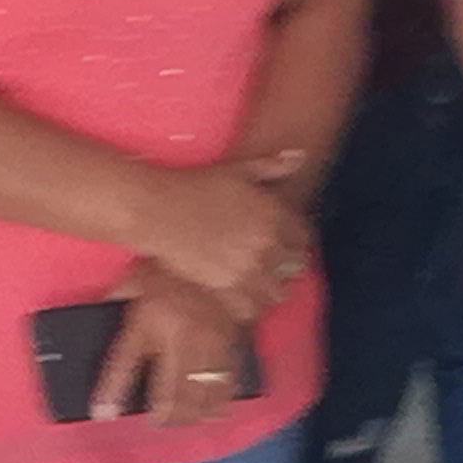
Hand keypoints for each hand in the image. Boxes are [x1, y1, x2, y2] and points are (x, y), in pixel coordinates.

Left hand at [92, 266, 250, 426]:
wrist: (218, 242)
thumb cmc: (169, 262)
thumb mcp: (134, 277)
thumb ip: (118, 299)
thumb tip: (99, 313)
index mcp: (148, 321)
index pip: (123, 364)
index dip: (111, 393)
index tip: (103, 415)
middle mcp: (178, 338)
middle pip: (171, 394)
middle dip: (166, 417)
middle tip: (159, 423)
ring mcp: (208, 343)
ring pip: (201, 394)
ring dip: (191, 415)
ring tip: (184, 420)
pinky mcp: (232, 341)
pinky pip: (229, 380)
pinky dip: (221, 401)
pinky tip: (216, 411)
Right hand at [148, 152, 314, 315]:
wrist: (159, 210)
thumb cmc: (195, 186)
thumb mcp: (238, 170)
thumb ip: (271, 166)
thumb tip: (300, 155)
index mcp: (274, 214)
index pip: (303, 238)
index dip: (296, 244)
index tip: (287, 247)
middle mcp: (267, 242)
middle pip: (296, 267)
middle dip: (287, 268)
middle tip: (274, 268)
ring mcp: (248, 266)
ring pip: (278, 292)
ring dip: (272, 289)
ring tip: (259, 286)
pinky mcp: (227, 285)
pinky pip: (253, 307)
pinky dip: (251, 306)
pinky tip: (241, 298)